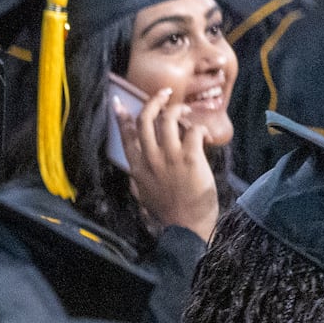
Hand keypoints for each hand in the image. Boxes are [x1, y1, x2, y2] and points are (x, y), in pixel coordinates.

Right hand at [115, 89, 219, 242]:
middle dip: (154, 101)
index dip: (122, 116)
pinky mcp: (191, 158)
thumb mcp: (143, 197)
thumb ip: (137, 181)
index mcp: (137, 168)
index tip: (119, 102)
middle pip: (146, 119)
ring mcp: (170, 157)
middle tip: (164, 94)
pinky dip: (199, 129)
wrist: (186, 228)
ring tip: (186, 111)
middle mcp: (151, 159)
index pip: (126, 135)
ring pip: (168, 119)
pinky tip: (204, 136)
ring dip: (178, 110)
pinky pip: (193, 131)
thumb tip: (133, 172)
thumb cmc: (167, 215)